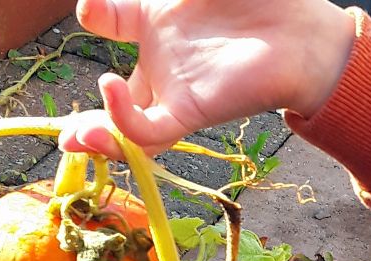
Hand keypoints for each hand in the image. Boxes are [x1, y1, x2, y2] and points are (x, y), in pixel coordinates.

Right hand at [59, 0, 354, 158]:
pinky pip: (149, 129)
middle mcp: (164, 64)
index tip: (90, 4)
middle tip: (65, 134)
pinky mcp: (191, 111)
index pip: (115, 22)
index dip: (98, 13)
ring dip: (96, 136)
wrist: (305, 36)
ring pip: (125, 128)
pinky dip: (123, 121)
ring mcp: (174, 90)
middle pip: (117, 101)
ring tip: (72, 138)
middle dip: (88, 124)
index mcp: (160, 21)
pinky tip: (109, 93)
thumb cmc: (256, 3)